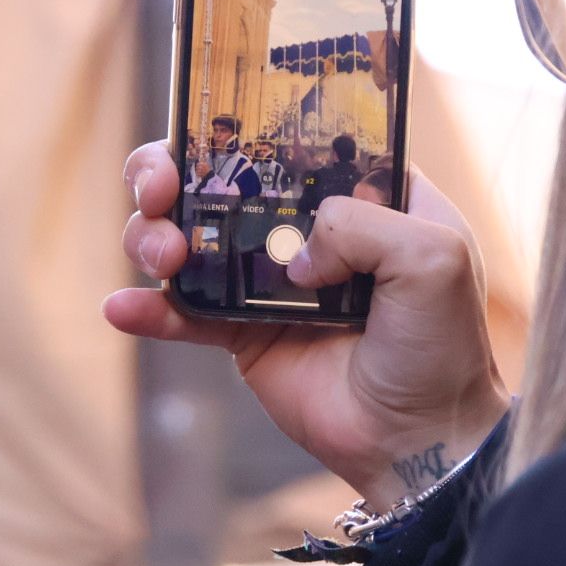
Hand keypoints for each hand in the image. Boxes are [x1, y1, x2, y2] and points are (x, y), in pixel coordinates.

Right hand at [108, 142, 509, 511]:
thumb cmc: (443, 344)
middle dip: (173, 171)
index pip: (289, 138)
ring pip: (189, 235)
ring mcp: (268, 280)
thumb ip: (360, 223)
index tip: (211, 128)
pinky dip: (148, 309)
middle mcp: (307, 227)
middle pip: (219, 177)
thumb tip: (292, 249)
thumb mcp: (432, 257)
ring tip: (164, 257)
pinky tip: (122, 308)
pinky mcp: (243, 335)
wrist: (420, 440)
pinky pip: (184, 313)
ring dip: (154, 234)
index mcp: (360, 193)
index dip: (244, 125)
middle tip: (162, 189)